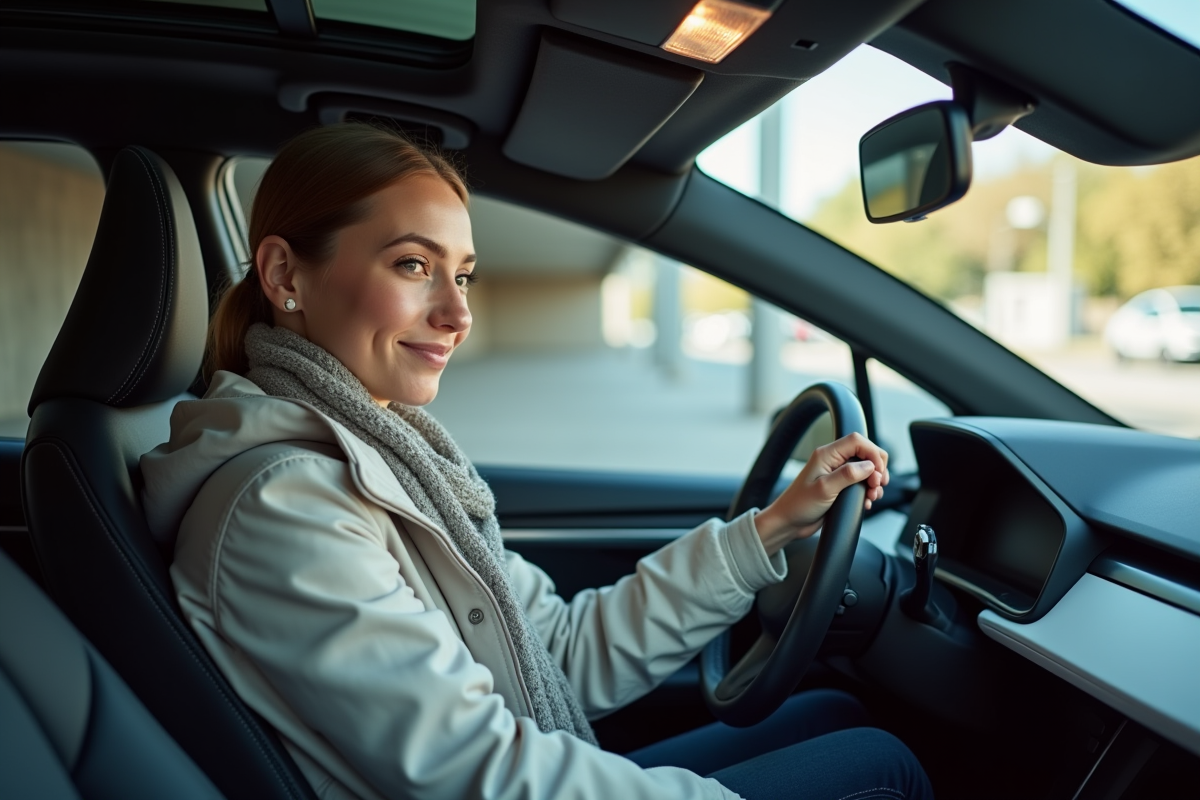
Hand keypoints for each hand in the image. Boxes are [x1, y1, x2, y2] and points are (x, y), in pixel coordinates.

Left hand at [753, 432, 888, 555]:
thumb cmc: (799, 505)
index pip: (857, 441)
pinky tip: (866, 502)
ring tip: (872, 496)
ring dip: (874, 482)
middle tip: (877, 485)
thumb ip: (848, 475)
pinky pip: (861, 483)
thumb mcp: (825, 489)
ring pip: (866, 469)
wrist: (789, 522)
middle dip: (877, 468)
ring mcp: (837, 473)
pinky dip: (868, 491)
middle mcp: (833, 461)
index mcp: (827, 454)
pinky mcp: (840, 487)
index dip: (873, 453)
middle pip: (865, 453)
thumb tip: (869, 466)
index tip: (878, 472)